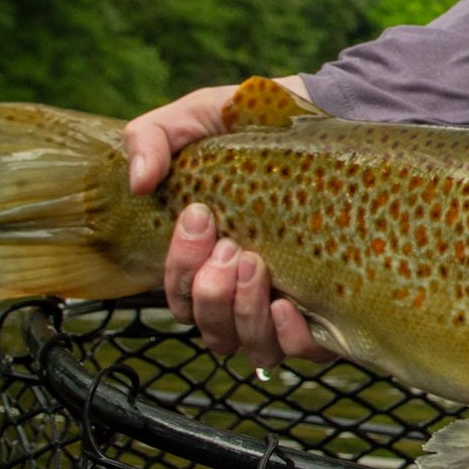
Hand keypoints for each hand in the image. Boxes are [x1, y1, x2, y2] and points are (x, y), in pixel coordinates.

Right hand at [123, 79, 332, 367]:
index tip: (200, 216)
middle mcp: (242, 293)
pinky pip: (300, 350)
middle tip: (233, 247)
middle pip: (209, 325)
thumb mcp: (196, 118)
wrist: (325, 118)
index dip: (180, 265)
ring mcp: (284, 308)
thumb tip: (139, 181)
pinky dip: (288, 335)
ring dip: (244, 312)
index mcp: (207, 260)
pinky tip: (287, 303)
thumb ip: (153, 139)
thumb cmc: (251, 126)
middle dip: (210, 289)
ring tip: (257, 265)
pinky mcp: (328, 314)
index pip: (179, 292)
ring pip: (250, 346)